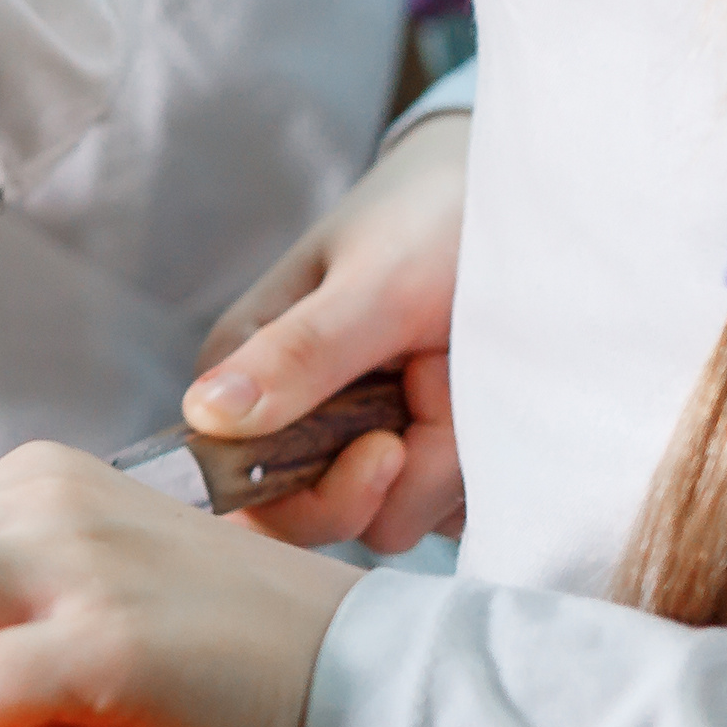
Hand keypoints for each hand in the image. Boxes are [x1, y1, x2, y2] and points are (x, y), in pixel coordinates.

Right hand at [183, 112, 468, 552]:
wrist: (523, 206)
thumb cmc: (431, 221)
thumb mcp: (376, 285)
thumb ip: (300, 353)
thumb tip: (204, 416)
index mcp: (250, 371)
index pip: (240, 482)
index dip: (310, 492)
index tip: (387, 447)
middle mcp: (294, 419)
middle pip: (318, 516)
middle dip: (395, 478)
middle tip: (441, 404)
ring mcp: (359, 444)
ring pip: (392, 519)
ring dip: (449, 468)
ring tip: (470, 382)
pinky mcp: (420, 461)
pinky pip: (441, 512)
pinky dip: (478, 474)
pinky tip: (487, 407)